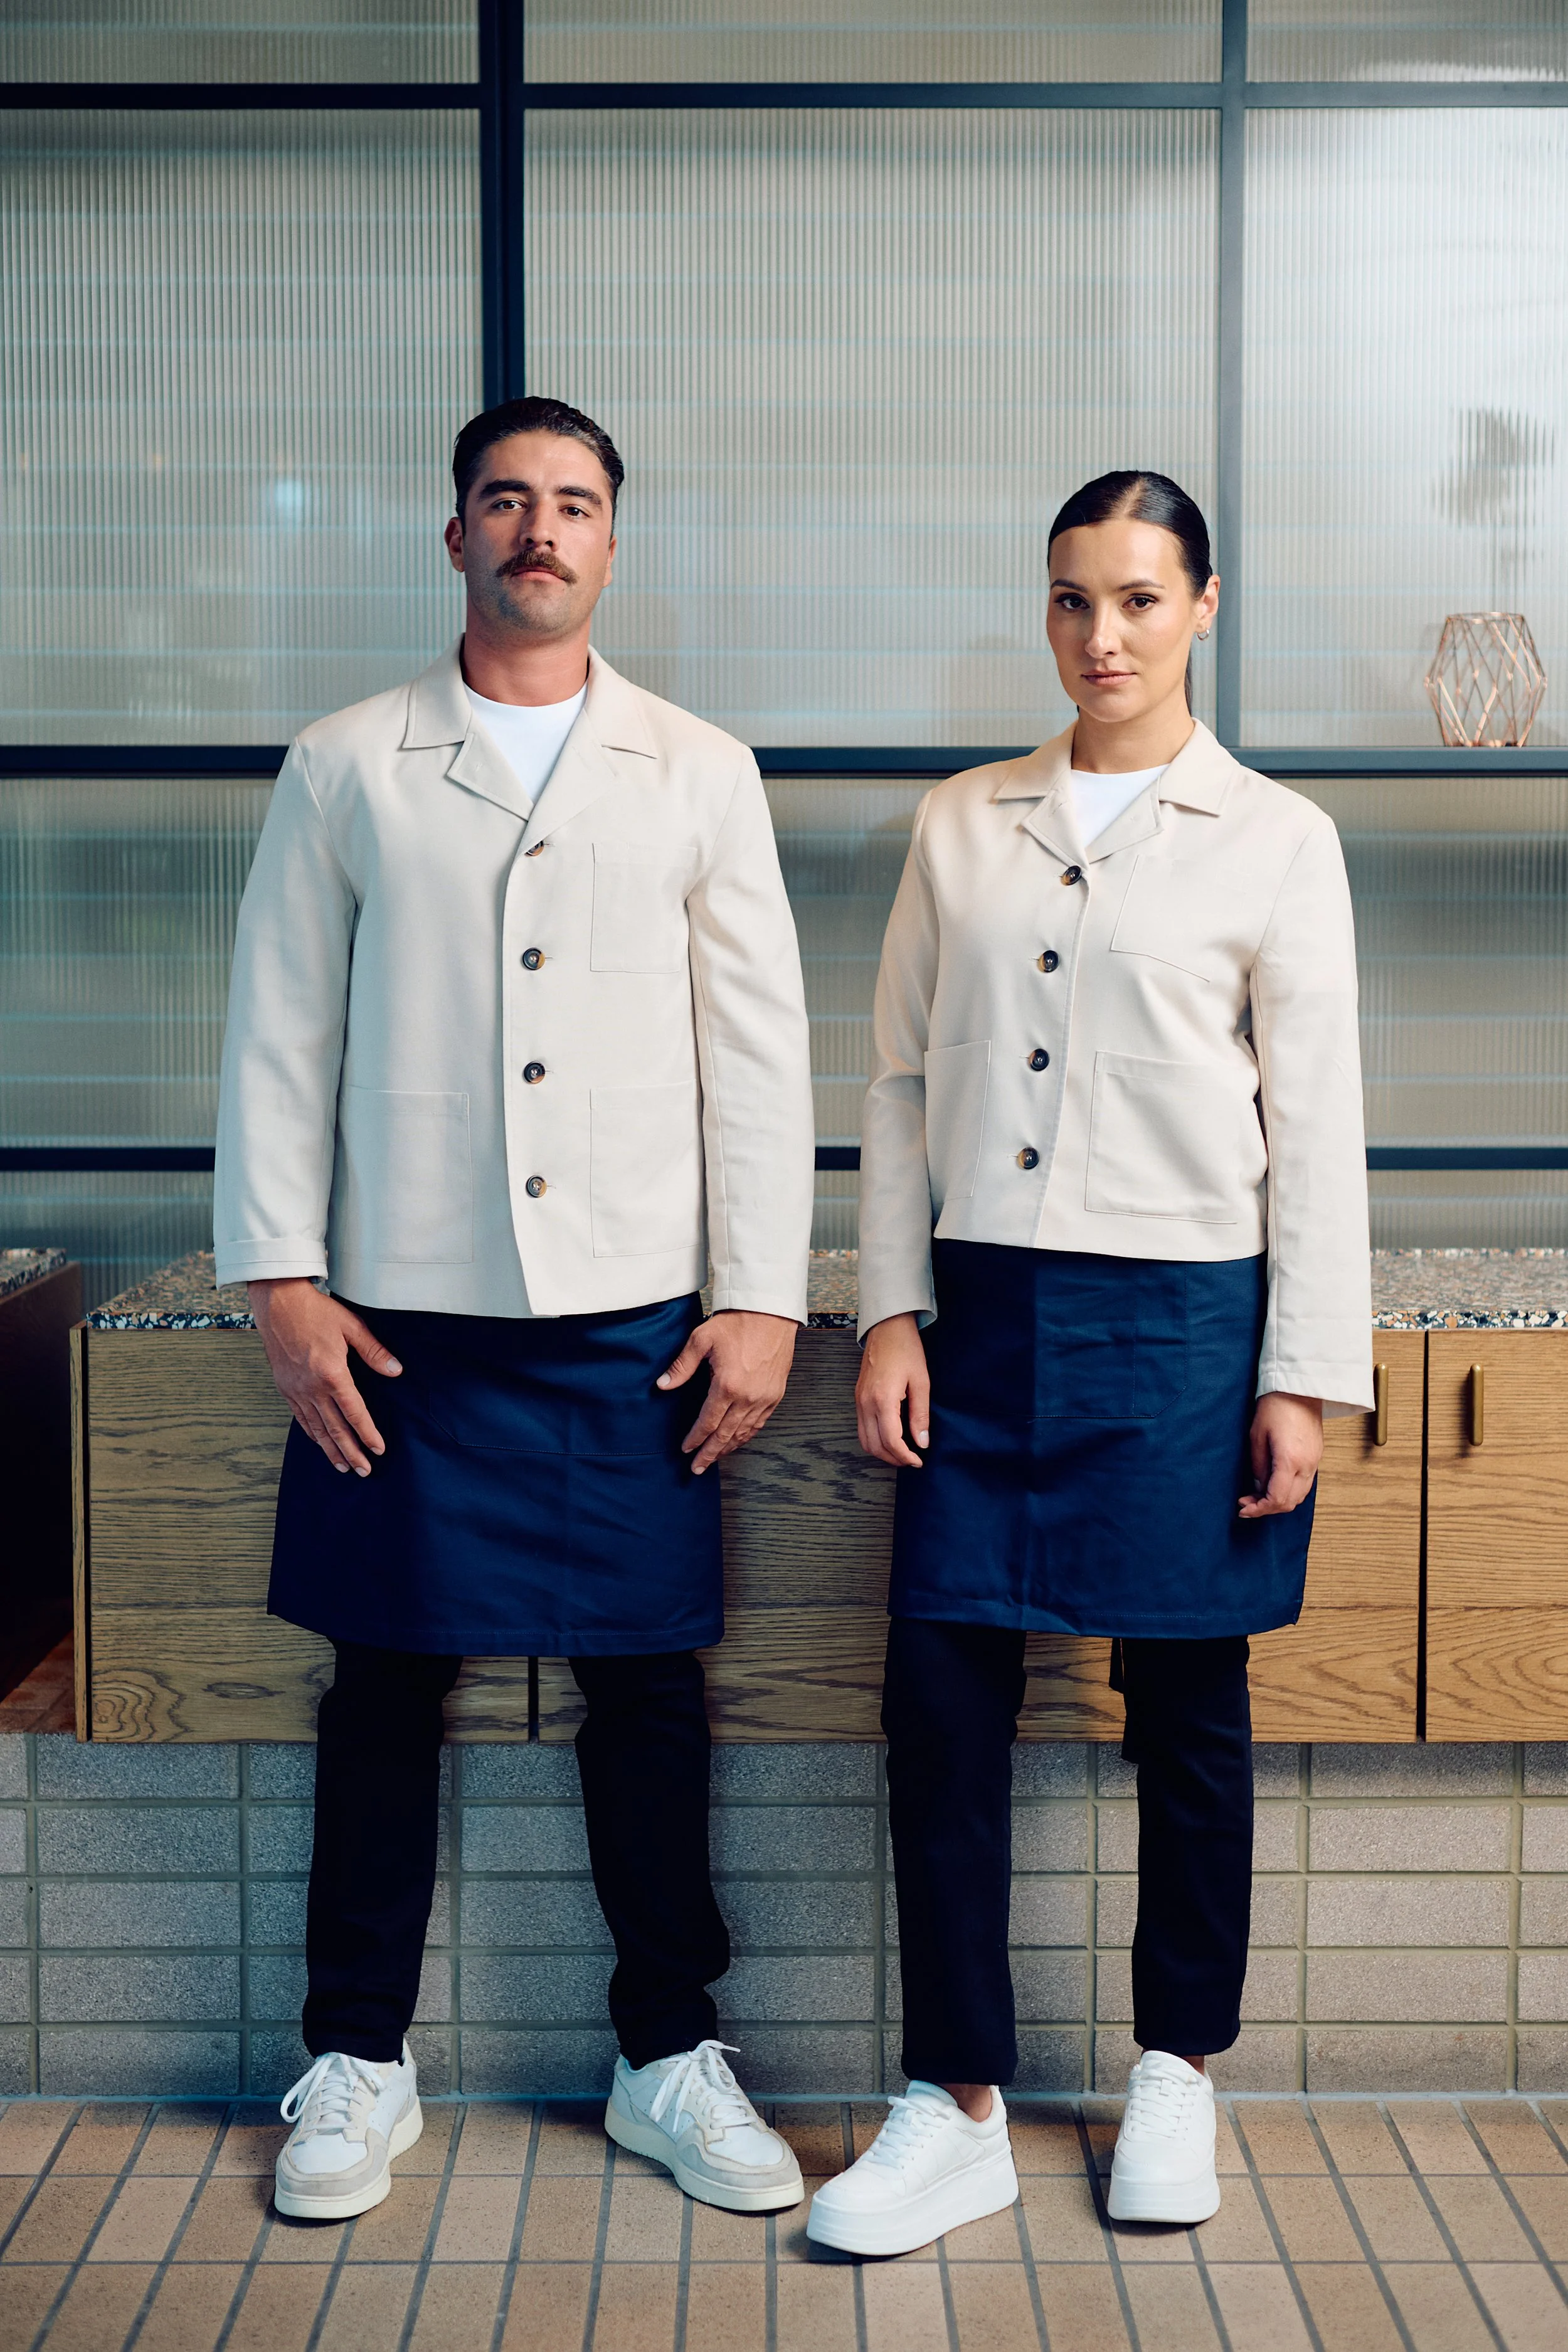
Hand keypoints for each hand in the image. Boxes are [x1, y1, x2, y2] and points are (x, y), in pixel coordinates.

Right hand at [249, 1278, 401, 1476]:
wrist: (278, 1302)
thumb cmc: (316, 1311)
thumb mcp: (352, 1326)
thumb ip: (375, 1352)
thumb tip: (396, 1371)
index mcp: (332, 1374)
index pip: (355, 1413)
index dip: (368, 1434)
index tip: (378, 1449)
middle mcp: (312, 1387)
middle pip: (335, 1428)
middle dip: (351, 1452)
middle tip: (364, 1471)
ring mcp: (295, 1389)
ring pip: (316, 1428)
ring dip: (331, 1450)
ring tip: (343, 1467)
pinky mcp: (284, 1387)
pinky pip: (300, 1417)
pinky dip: (312, 1434)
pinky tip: (320, 1443)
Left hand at [657, 1309, 796, 1475]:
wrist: (771, 1312)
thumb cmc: (737, 1322)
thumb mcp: (701, 1339)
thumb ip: (682, 1367)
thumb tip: (663, 1385)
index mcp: (728, 1385)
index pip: (708, 1422)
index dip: (695, 1439)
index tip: (686, 1450)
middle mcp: (748, 1397)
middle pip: (726, 1435)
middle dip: (710, 1454)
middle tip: (697, 1469)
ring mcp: (765, 1397)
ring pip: (744, 1432)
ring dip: (728, 1448)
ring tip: (715, 1459)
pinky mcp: (776, 1394)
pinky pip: (759, 1423)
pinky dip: (747, 1435)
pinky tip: (738, 1440)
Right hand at [856, 1312, 929, 1468]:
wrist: (887, 1328)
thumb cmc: (906, 1350)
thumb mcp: (921, 1382)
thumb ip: (920, 1415)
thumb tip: (922, 1442)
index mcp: (883, 1399)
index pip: (891, 1440)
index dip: (905, 1456)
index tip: (918, 1461)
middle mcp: (866, 1403)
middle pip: (874, 1445)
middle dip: (893, 1458)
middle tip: (912, 1460)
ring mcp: (859, 1400)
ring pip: (864, 1440)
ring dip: (882, 1451)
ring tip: (901, 1452)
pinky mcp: (858, 1397)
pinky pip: (862, 1428)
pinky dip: (874, 1439)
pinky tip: (891, 1437)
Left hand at [1239, 1392, 1322, 1517]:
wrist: (1299, 1389)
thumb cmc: (1275, 1406)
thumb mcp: (1256, 1436)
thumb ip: (1258, 1466)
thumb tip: (1259, 1488)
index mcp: (1290, 1460)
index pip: (1277, 1499)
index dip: (1259, 1509)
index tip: (1243, 1509)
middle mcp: (1307, 1465)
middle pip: (1290, 1503)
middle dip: (1267, 1508)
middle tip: (1246, 1503)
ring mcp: (1315, 1462)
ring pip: (1299, 1496)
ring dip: (1278, 1501)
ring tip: (1257, 1496)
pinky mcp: (1316, 1457)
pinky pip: (1305, 1485)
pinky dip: (1289, 1492)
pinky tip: (1273, 1486)